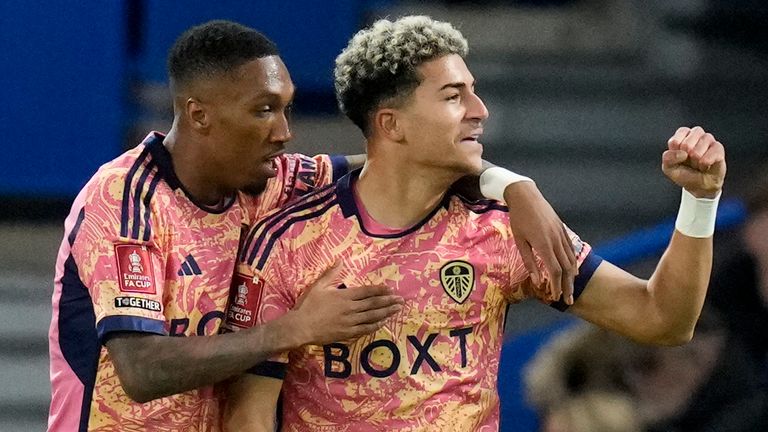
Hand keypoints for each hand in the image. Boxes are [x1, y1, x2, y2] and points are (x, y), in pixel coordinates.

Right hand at [288, 263, 402, 345]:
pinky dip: (376, 325)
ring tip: (397, 309)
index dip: (379, 290)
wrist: (301, 327)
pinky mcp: (348, 333)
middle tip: (401, 300)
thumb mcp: (318, 286)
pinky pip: (366, 329)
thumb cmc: (308, 305)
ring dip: (386, 312)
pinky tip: (383, 322)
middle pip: (373, 304)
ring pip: (372, 316)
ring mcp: (351, 322)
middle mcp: (351, 308)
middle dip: (388, 301)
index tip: (390, 289)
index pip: (366, 291)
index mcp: (344, 296)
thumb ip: (331, 274)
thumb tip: (340, 261)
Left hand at [503, 182, 576, 303]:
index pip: (554, 271)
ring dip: (572, 276)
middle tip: (568, 300)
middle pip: (566, 268)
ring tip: (571, 289)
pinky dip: (573, 262)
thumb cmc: (518, 218)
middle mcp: (556, 240)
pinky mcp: (562, 229)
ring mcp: (561, 234)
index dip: (556, 286)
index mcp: (544, 244)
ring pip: (571, 259)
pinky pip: (571, 249)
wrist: (525, 195)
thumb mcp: (519, 241)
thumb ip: (529, 262)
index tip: (555, 297)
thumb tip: (537, 282)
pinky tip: (573, 270)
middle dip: (568, 286)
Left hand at [663, 126, 725, 197]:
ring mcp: (708, 139)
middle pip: (686, 145)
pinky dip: (705, 165)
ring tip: (697, 164)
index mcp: (682, 135)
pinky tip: (705, 166)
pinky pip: (710, 155)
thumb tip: (683, 153)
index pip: (675, 141)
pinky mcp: (718, 147)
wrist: (699, 185)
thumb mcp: (668, 168)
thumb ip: (668, 158)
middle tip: (690, 162)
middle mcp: (696, 134)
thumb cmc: (684, 173)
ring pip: (697, 151)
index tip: (679, 159)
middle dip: (686, 159)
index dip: (676, 155)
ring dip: (696, 163)